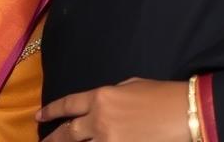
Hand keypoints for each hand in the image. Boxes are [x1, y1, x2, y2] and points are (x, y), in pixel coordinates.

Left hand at [37, 79, 190, 141]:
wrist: (185, 114)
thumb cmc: (160, 95)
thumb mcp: (129, 86)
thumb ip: (110, 97)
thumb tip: (101, 105)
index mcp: (100, 97)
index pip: (68, 105)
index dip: (51, 111)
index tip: (39, 117)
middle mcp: (100, 120)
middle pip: (69, 133)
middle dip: (53, 139)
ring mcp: (110, 141)